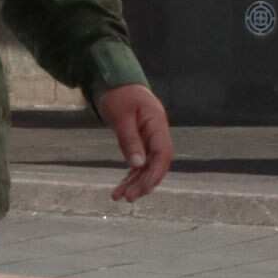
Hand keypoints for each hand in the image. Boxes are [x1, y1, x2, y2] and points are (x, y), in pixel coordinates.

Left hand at [92, 82, 174, 200]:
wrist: (115, 79)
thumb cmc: (118, 94)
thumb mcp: (120, 116)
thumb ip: (129, 140)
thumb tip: (137, 165)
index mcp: (157, 124)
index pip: (162, 154)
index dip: (155, 174)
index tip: (142, 189)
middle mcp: (156, 133)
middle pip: (156, 164)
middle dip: (143, 183)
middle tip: (127, 198)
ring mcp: (149, 137)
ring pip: (147, 165)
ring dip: (135, 182)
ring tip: (118, 197)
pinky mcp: (140, 140)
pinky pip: (139, 161)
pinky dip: (131, 174)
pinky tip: (122, 186)